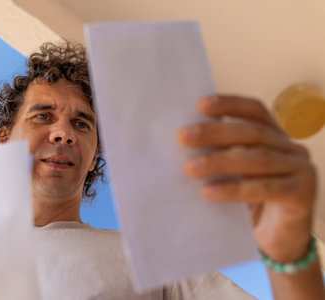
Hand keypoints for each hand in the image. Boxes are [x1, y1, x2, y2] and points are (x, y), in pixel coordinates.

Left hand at [177, 95, 315, 262]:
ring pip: (257, 160)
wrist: (277, 241)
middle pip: (252, 133)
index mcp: (274, 137)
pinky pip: (265, 188)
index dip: (230, 104)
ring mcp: (301, 169)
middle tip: (183, 137)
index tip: (200, 105)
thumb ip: (221, 156)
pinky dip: (234, 189)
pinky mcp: (303, 194)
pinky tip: (209, 192)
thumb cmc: (250, 203)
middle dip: (214, 133)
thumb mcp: (234, 174)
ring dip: (219, 162)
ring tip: (189, 168)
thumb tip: (181, 145)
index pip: (255, 111)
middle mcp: (291, 148)